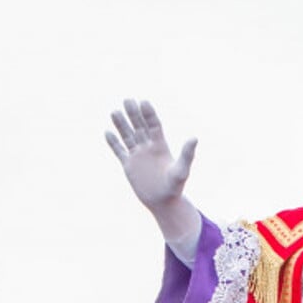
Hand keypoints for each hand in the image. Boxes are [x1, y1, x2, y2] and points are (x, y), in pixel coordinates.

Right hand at [104, 99, 199, 243]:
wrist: (163, 202)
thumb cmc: (175, 187)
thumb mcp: (181, 170)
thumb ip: (187, 154)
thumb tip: (194, 138)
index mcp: (161, 146)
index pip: (154, 125)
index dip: (149, 114)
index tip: (143, 102)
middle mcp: (148, 147)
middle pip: (139, 127)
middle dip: (134, 114)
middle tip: (128, 99)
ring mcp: (137, 156)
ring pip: (127, 136)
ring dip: (121, 125)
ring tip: (114, 112)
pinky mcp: (128, 166)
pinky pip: (119, 151)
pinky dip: (113, 143)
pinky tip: (107, 132)